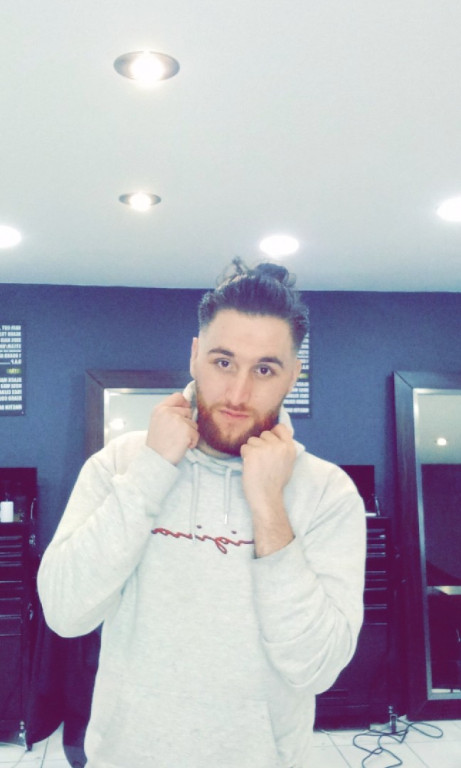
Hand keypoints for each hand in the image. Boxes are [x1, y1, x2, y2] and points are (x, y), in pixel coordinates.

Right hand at [146, 392, 198, 464]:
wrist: (155, 460)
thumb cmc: (158, 444)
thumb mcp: (158, 422)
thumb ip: (170, 412)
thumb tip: (188, 407)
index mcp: (160, 409)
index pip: (178, 396)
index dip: (184, 404)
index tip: (183, 414)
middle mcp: (168, 412)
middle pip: (188, 411)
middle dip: (186, 423)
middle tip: (175, 434)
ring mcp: (177, 420)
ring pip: (193, 423)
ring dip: (189, 434)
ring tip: (176, 441)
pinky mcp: (186, 431)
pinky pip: (196, 434)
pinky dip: (192, 442)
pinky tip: (181, 446)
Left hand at [240, 424, 295, 556]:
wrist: (267, 497)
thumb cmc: (275, 482)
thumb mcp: (288, 463)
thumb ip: (283, 448)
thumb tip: (276, 434)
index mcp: (290, 448)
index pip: (281, 428)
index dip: (273, 433)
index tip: (269, 442)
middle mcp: (279, 445)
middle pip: (264, 434)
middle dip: (260, 444)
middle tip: (262, 459)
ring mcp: (265, 448)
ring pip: (252, 440)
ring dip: (251, 450)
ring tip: (256, 464)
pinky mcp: (252, 453)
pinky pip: (244, 447)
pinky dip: (244, 456)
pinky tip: (250, 466)